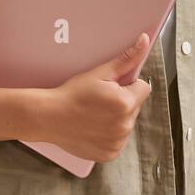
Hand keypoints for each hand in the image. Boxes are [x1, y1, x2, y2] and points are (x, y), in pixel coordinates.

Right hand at [40, 33, 153, 162]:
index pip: (143, 88)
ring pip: (127, 123)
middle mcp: (125, 125)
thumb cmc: (73, 94)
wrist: (50, 117)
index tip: (112, 86)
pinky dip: (110, 135)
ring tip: (95, 114)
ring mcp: (118, 142)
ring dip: (117, 118)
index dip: (128, 84)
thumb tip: (144, 41)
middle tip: (100, 100)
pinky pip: (118, 140)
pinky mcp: (110, 154)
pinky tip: (94, 127)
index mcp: (126, 103)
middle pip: (135, 106)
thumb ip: (126, 59)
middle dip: (123, 101)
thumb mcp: (99, 73)